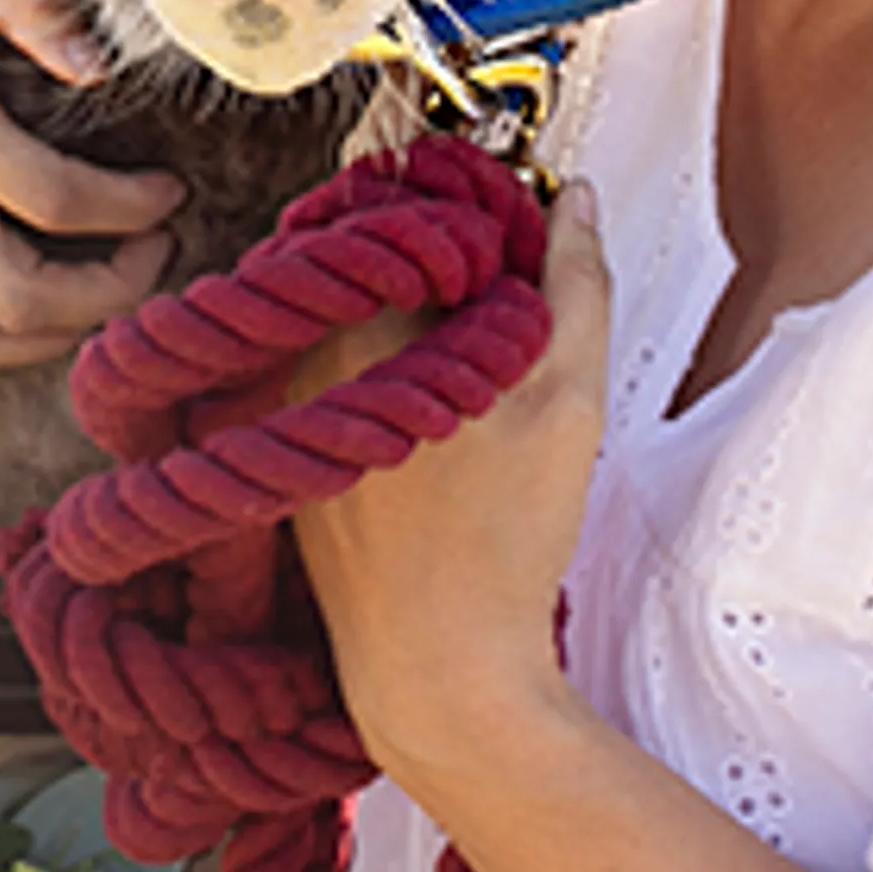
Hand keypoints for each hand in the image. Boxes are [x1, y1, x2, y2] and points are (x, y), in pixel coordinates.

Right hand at [0, 0, 184, 378]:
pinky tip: (34, 310)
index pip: (55, 200)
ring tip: (101, 291)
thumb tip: (100, 68)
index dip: (133, 208)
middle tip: (156, 249)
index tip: (173, 190)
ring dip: (49, 337)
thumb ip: (41, 10)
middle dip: (110, 290)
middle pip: (18, 297)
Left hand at [289, 181, 610, 783]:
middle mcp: (308, 360)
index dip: (472, 208)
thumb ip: (577, 282)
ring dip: (422, 317)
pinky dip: (396, 371)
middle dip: (448, 265)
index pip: (409, 213)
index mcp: (360, 326)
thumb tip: (575, 201)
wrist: (436, 670)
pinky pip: (348, 378)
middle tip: (513, 288)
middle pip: (383, 266)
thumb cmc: (500, 544)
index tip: (517, 223)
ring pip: (366, 321)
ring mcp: (296, 412)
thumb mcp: (567, 398)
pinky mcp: (301, 457)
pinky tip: (447, 419)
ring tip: (487, 356)